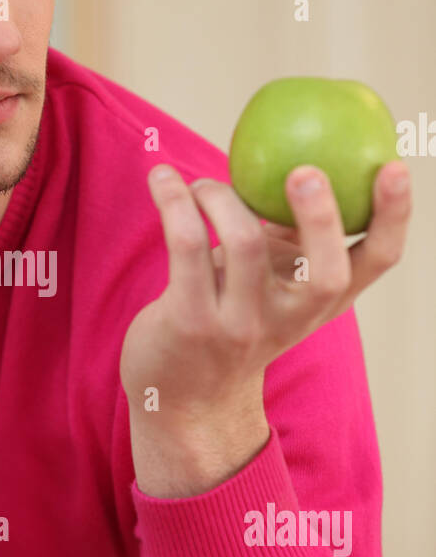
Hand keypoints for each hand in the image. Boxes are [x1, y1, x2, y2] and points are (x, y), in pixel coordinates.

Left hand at [120, 159, 410, 494]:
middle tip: (304, 170)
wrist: (183, 398)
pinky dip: (173, 201)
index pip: (376, 263)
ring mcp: (240, 327)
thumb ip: (291, 239)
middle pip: (326, 273)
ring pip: (244, 245)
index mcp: (320, 303)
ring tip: (199, 183)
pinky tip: (162, 178)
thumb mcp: (273, 289)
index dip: (393, 217)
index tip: (393, 167)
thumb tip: (305, 158)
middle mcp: (289, 320)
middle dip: (321, 218)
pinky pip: (186, 245)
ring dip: (219, 195)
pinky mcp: (190, 322)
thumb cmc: (230, 321)